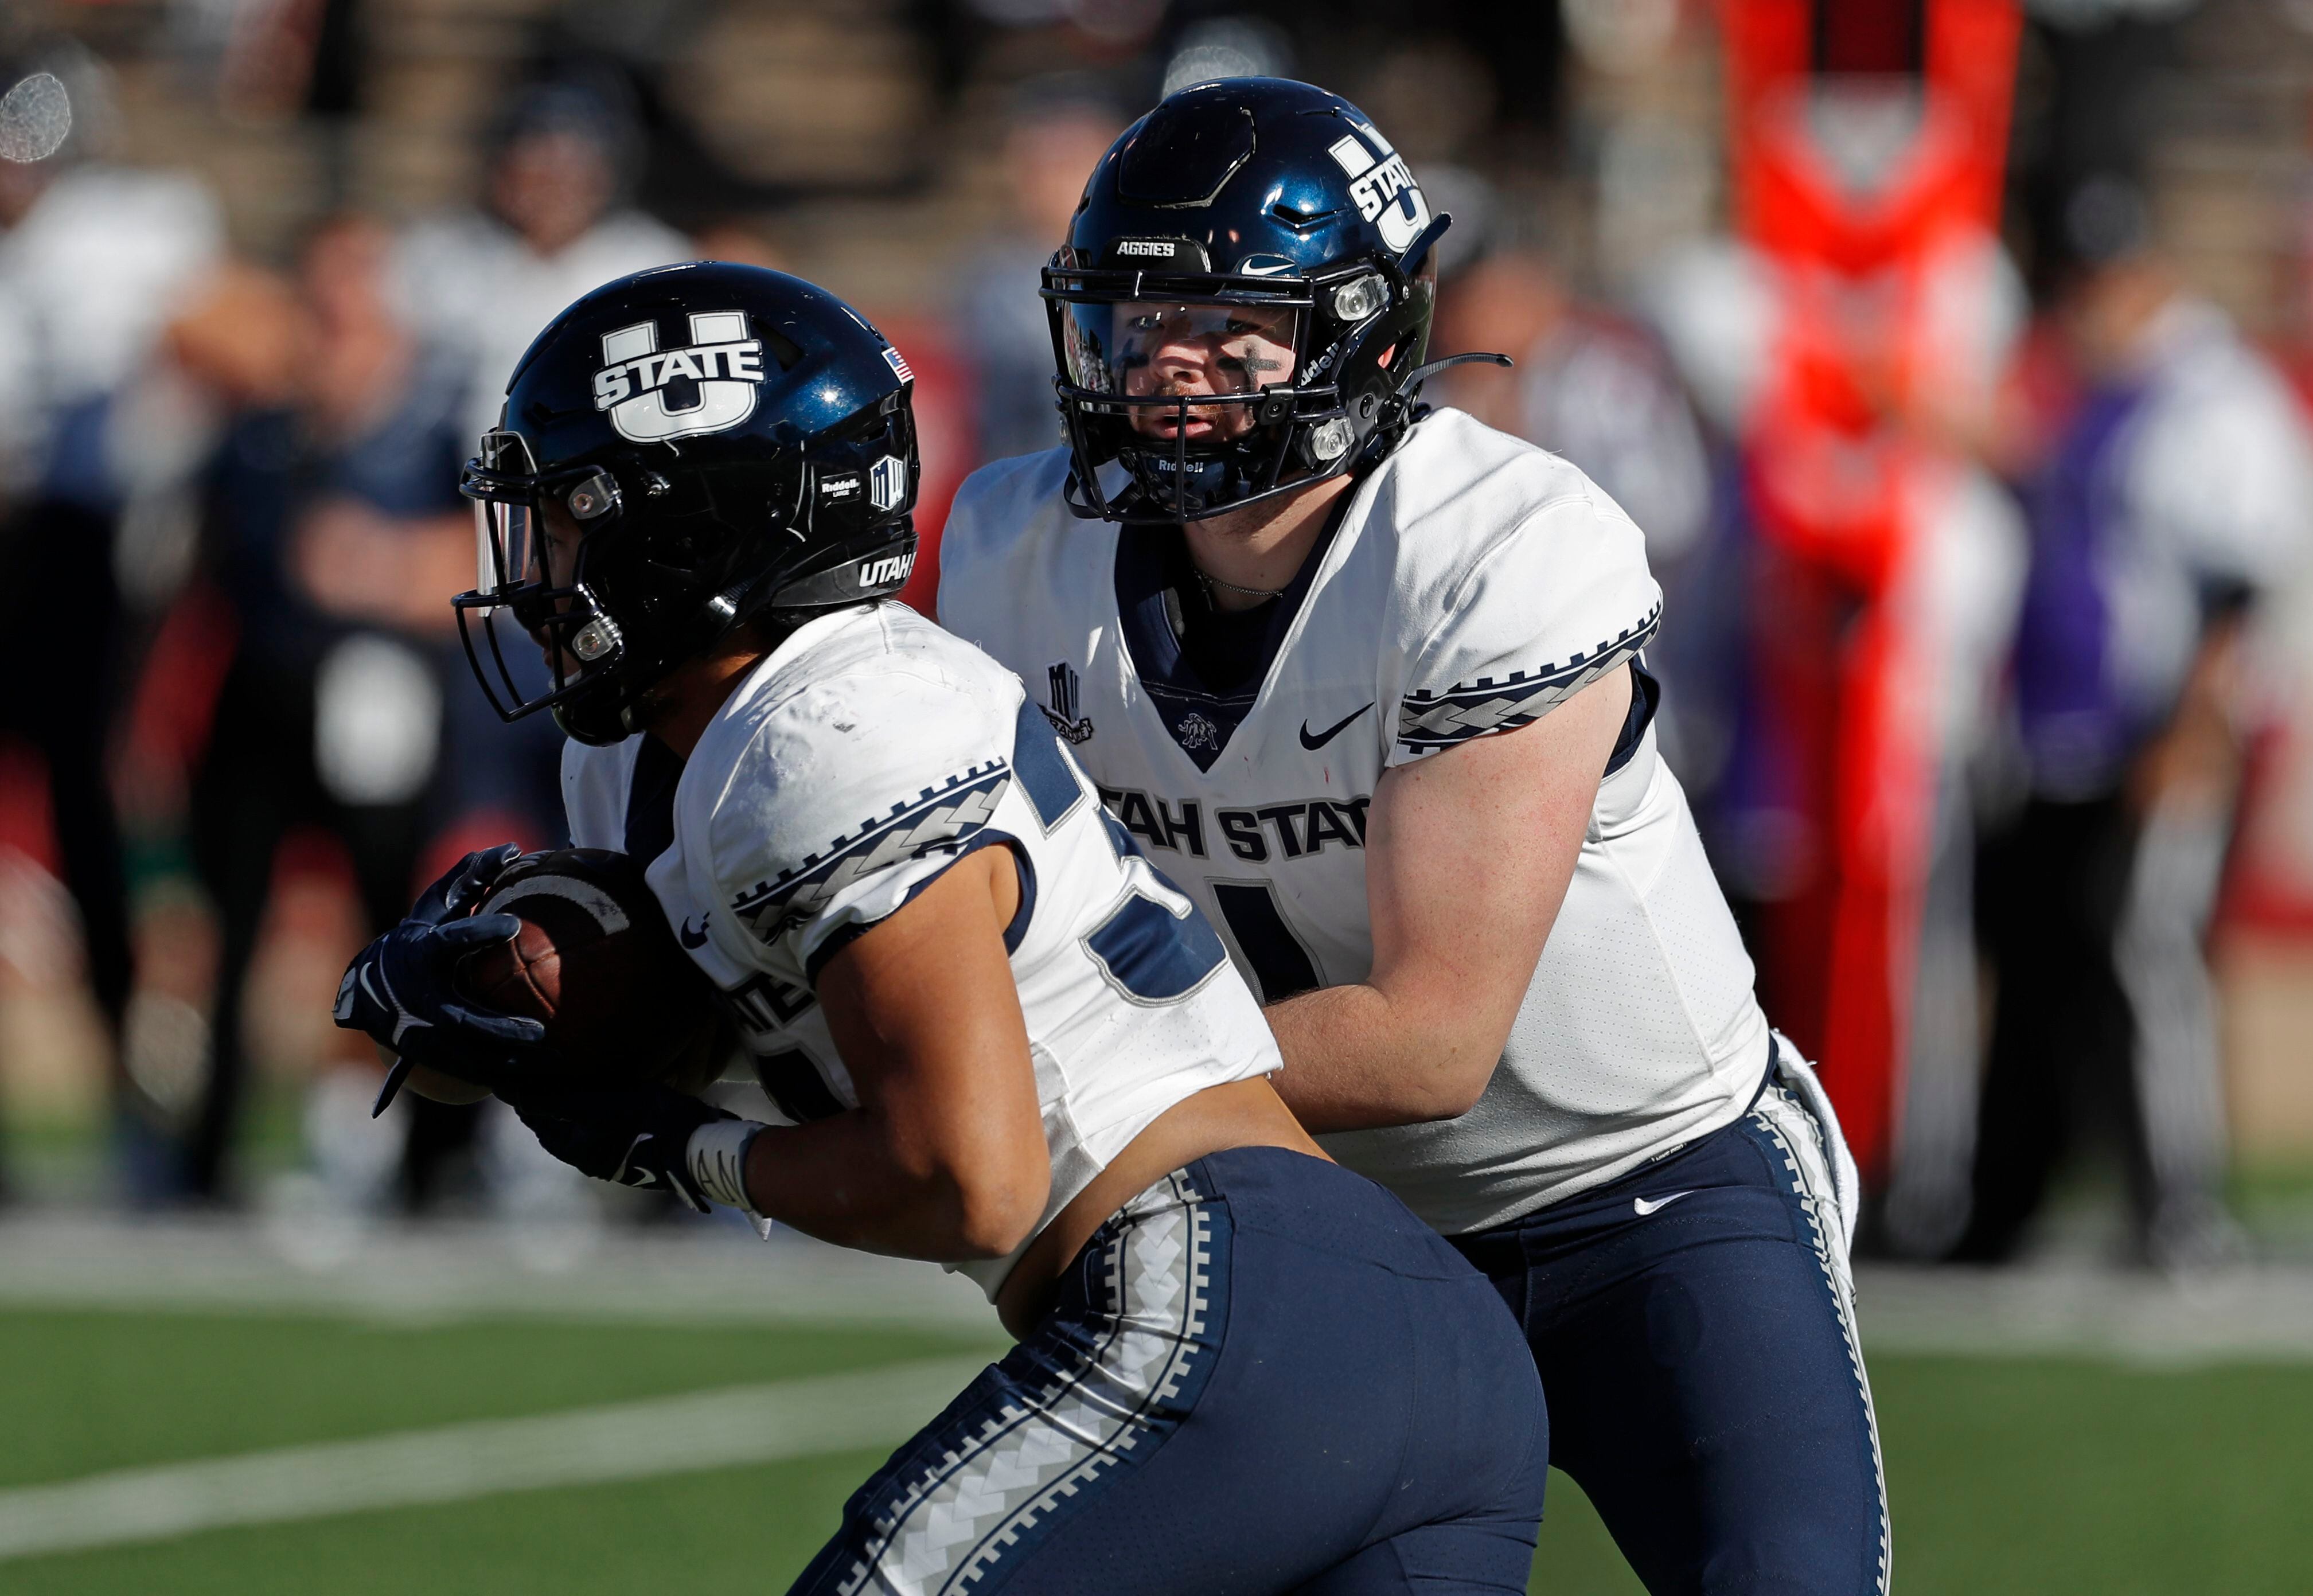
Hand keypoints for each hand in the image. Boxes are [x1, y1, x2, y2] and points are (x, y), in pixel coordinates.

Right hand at [334, 844, 542, 1112]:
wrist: (365, 988)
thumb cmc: (415, 940)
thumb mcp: (433, 909)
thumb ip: (469, 879)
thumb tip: (512, 848)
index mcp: (423, 953)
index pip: (453, 939)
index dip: (481, 931)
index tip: (516, 925)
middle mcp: (420, 996)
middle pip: (461, 1018)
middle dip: (497, 1028)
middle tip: (539, 1032)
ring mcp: (419, 1031)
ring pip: (465, 1055)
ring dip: (505, 1063)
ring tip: (546, 1066)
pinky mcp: (424, 1055)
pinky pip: (465, 1070)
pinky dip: (497, 1077)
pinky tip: (534, 1081)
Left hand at [504, 1083, 762, 1214]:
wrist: (703, 1147)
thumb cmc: (649, 1124)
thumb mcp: (599, 1105)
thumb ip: (556, 1099)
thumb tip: (510, 1092)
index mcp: (577, 1151)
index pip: (538, 1121)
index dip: (527, 1095)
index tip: (522, 1068)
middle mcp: (593, 1160)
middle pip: (561, 1126)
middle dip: (552, 1101)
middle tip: (549, 1068)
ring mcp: (619, 1159)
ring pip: (587, 1127)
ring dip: (579, 1105)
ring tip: (582, 1075)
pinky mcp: (643, 1151)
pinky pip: (612, 1127)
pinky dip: (604, 1110)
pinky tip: (618, 1092)